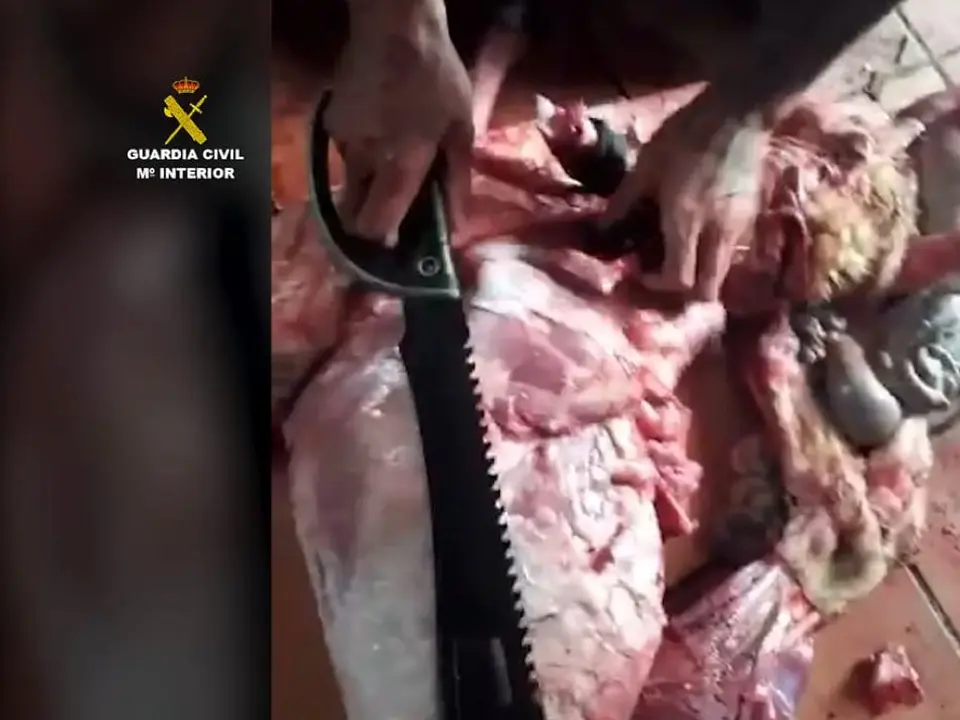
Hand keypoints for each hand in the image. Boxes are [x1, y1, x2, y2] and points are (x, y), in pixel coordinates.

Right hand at [324, 24, 473, 238]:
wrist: (394, 26)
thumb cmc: (438, 77)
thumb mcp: (461, 129)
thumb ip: (457, 183)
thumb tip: (455, 229)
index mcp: (400, 166)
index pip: (375, 225)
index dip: (379, 245)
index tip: (392, 252)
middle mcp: (364, 160)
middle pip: (355, 212)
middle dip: (370, 220)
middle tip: (393, 216)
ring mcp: (343, 141)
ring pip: (351, 182)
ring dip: (370, 184)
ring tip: (394, 161)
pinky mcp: (331, 123)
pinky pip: (347, 153)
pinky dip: (362, 155)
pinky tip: (381, 133)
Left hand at [601, 99, 768, 299]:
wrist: (740, 111)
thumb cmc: (686, 135)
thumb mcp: (646, 166)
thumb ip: (624, 202)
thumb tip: (602, 229)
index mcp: (686, 221)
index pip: (678, 279)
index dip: (657, 285)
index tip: (640, 271)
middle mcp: (716, 233)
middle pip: (707, 289)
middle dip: (684, 293)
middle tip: (663, 274)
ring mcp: (739, 227)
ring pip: (721, 273)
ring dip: (700, 274)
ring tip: (679, 253)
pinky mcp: (752, 216)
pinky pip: (731, 251)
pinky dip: (712, 255)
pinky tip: (697, 234)